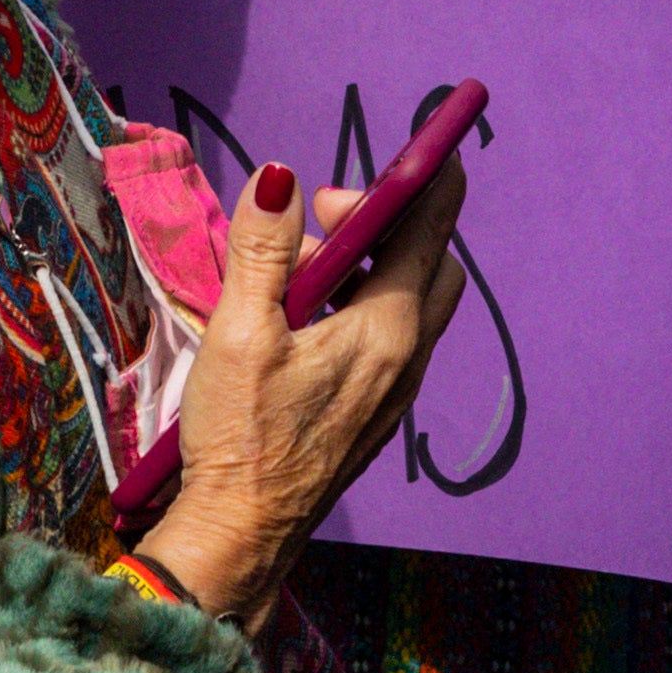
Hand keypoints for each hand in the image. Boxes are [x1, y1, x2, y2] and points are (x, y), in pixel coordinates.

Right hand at [142, 155, 467, 620]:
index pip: (430, 227)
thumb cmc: (240, 436)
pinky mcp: (373, 411)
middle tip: (318, 217)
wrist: (244, 535)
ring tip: (292, 272)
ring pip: (409, 300)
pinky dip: (360, 304)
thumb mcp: (241, 332)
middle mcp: (406, 357)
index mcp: (386, 329)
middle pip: (431, 261)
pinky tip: (300, 320)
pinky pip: (390, 336)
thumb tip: (282, 176)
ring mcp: (394, 389)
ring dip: (368, 264)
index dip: (427, 174)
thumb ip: (263, 249)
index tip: (422, 138)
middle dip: (387, 219)